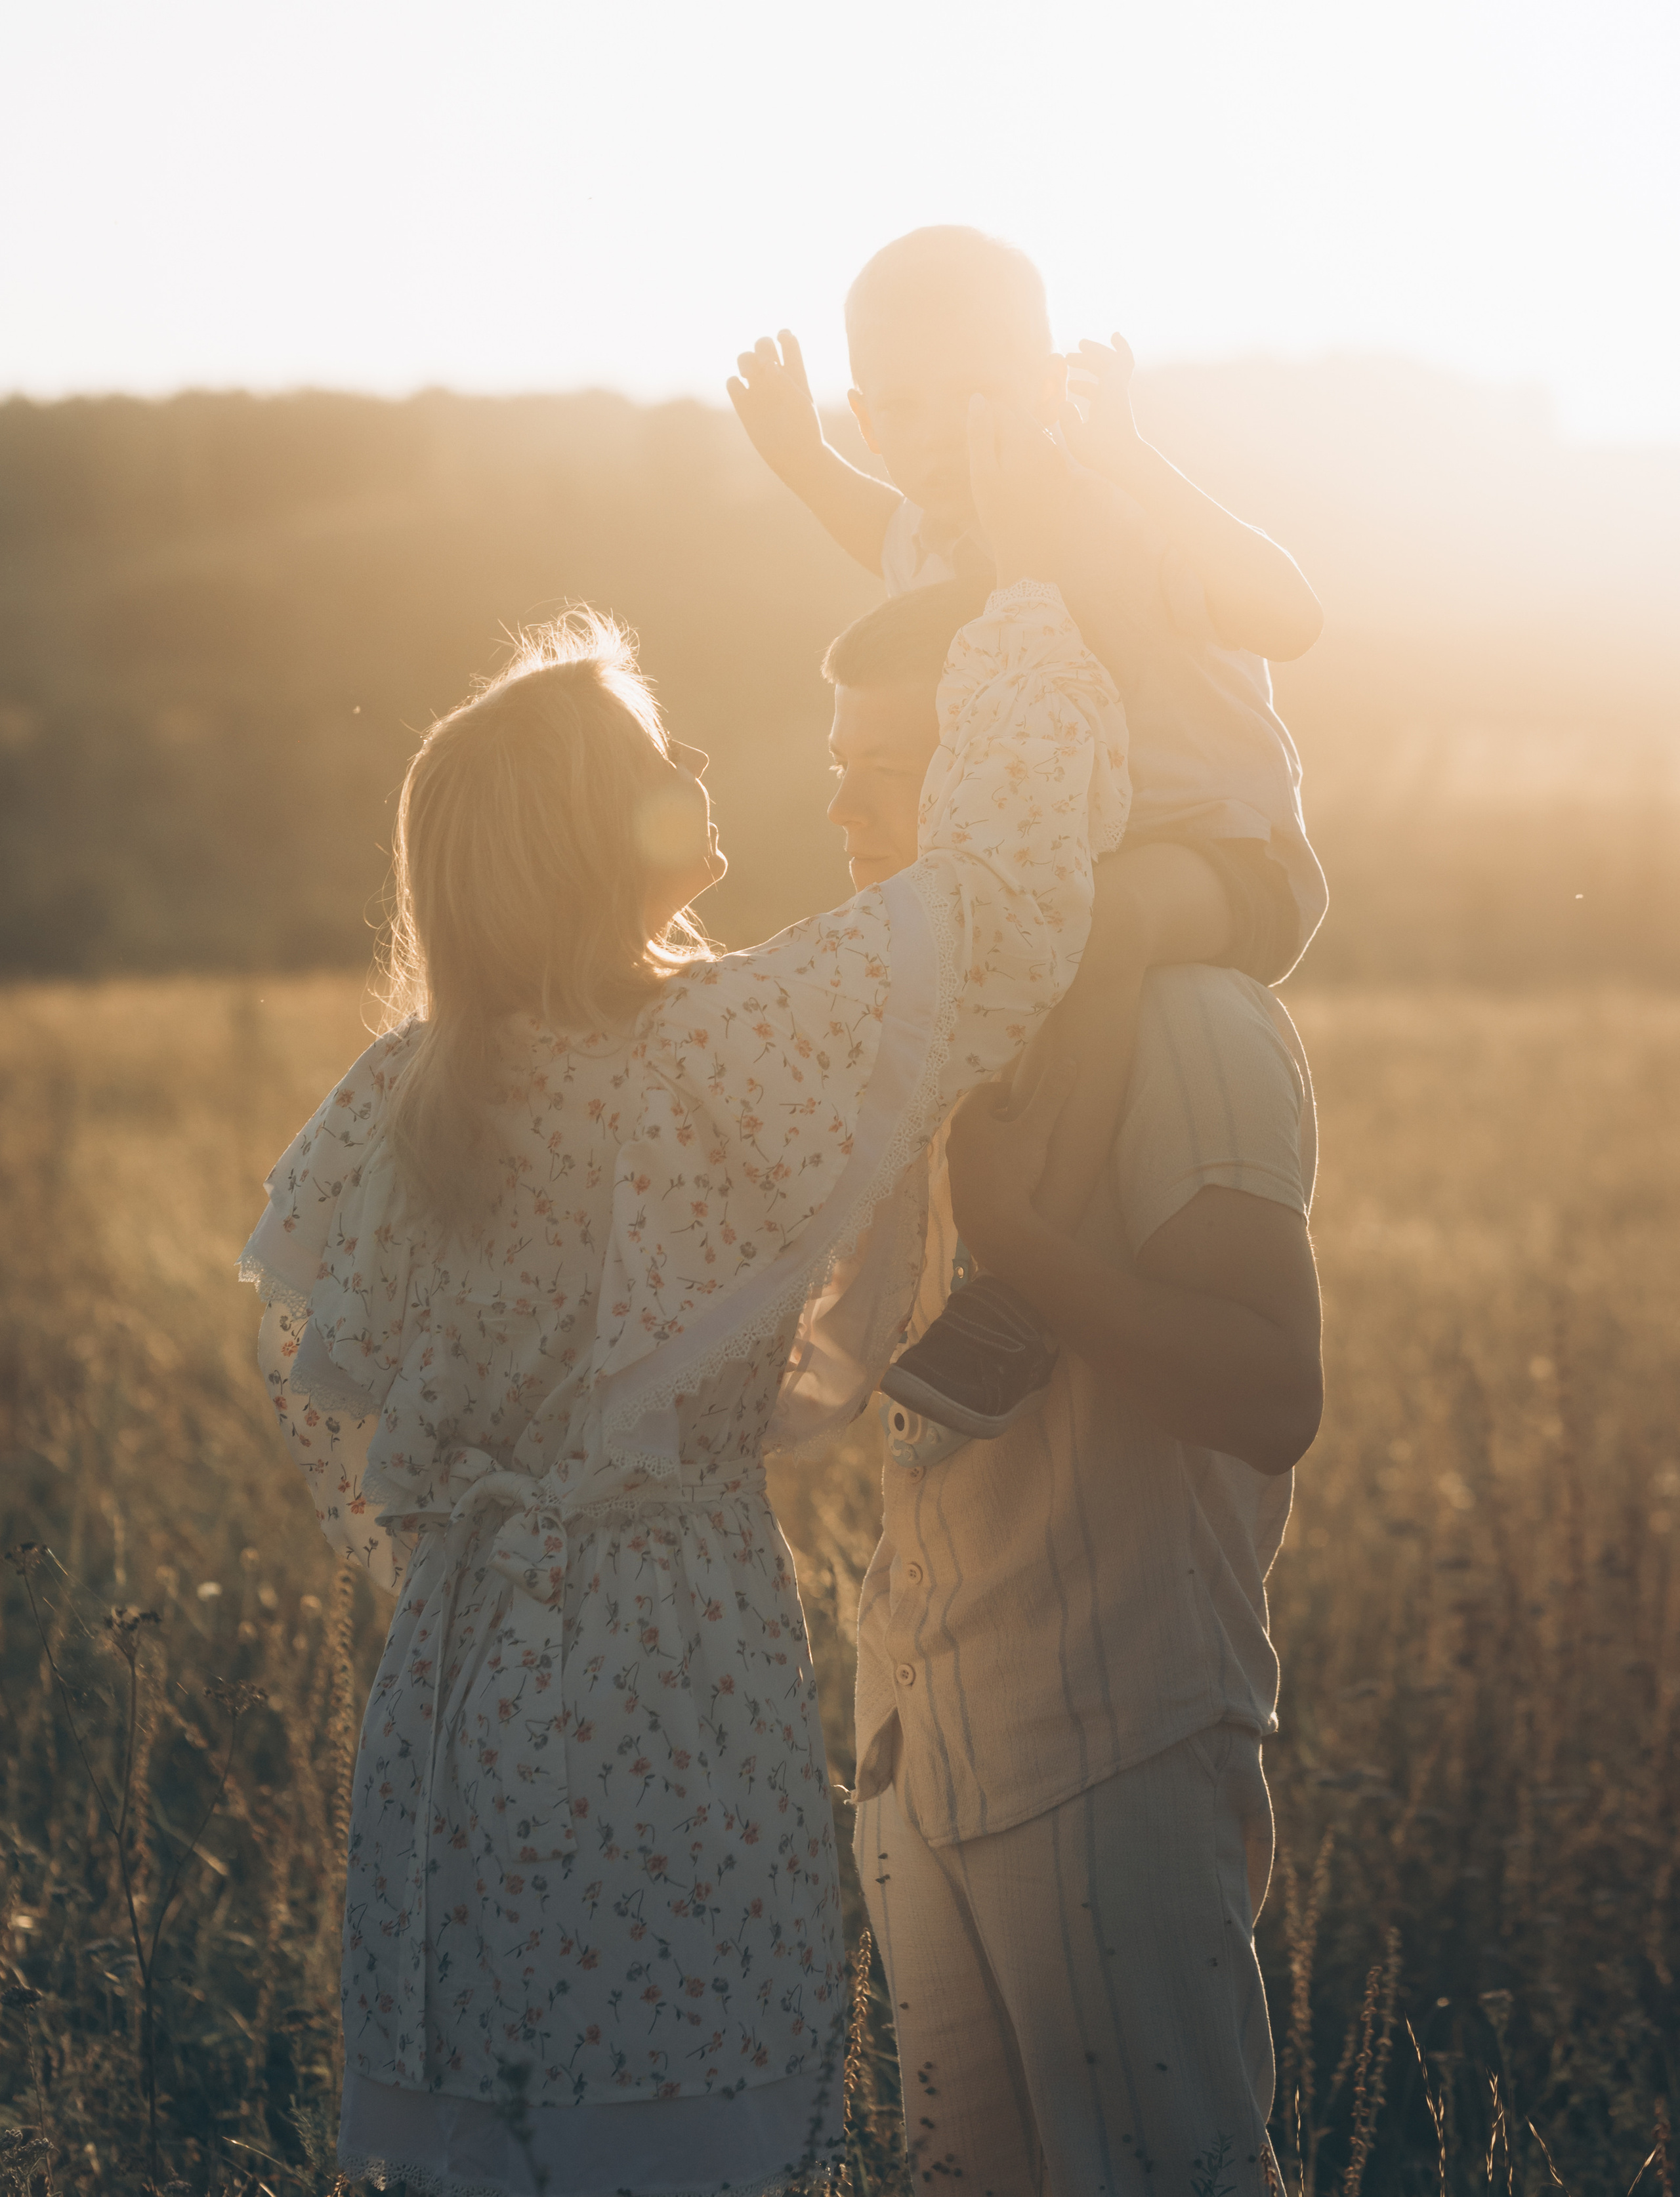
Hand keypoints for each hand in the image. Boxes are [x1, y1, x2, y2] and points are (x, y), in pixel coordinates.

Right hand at [726, 331, 825, 486]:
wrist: (794, 457)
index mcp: (794, 373)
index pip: (787, 342)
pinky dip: (734, 382)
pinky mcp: (744, 405)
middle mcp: (775, 378)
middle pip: (762, 345)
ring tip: (751, 375)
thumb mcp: (800, 402)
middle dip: (761, 346)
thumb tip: (768, 366)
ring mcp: (758, 390)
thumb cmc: (805, 431)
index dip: (784, 336)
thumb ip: (785, 380)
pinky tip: (742, 391)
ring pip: (745, 360)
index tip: (783, 339)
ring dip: (746, 360)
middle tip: (765, 364)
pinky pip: (732, 383)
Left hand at [946, 1060, 1077, 1271]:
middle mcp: (954, 1140)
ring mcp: (955, 1167)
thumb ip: (1051, 1094)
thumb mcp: (1036, 1129)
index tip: (1027, 1096)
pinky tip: (1012, 1175)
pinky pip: (977, 1167)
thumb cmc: (1012, 1170)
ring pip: (977, 1143)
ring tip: (1022, 1147)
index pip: (985, 1091)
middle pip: (979, 1117)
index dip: (1007, 1089)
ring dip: (996, 1140)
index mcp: (967, 1119)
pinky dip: (992, 1163)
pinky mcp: (961, 1191)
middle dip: (1002, 1114)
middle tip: (1028, 1119)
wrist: (994, 1227)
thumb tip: (1069, 1061)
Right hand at [965, 395, 1072, 590]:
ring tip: (998, 468)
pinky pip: (1042, 451)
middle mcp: (1047, 441)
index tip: (972, 436)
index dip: (983, 416)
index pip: (1000, 407)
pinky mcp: (1062, 472)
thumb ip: (980, 434)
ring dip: (1013, 440)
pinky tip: (1016, 479)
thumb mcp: (983, 476)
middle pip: (1019, 417)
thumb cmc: (1002, 517)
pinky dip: (1026, 456)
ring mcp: (1058, 456)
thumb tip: (978, 398)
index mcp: (1025, 438)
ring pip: (1031, 433)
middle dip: (1000, 426)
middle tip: (984, 455)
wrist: (1034, 553)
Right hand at [1061, 334, 1146, 487]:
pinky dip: (1088, 386)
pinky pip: (1100, 392)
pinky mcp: (1112, 415)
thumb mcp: (1078, 436)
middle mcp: (1115, 394)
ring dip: (1086, 370)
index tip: (1113, 333)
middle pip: (1107, 365)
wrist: (1128, 466)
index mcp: (1111, 392)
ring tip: (1067, 368)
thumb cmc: (1105, 452)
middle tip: (1069, 354)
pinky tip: (1072, 391)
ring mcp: (1115, 404)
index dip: (1118, 345)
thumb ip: (1066, 417)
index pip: (1120, 361)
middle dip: (1090, 355)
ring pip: (1103, 378)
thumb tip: (1063, 403)